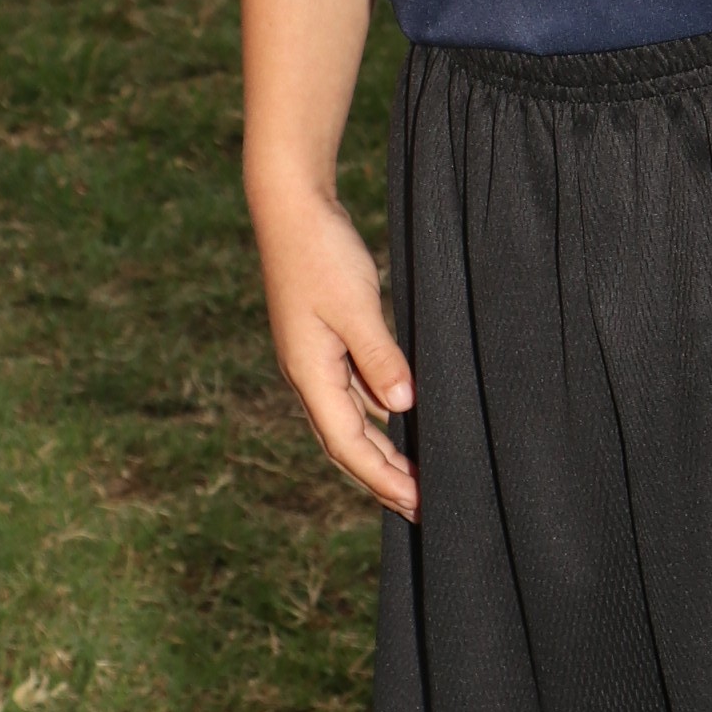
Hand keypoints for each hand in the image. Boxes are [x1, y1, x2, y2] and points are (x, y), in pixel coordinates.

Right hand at [252, 190, 419, 517]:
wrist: (290, 206)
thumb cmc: (320, 251)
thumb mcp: (355, 305)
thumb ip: (379, 358)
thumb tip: (402, 409)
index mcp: (309, 373)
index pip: (348, 445)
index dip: (382, 478)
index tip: (417, 502)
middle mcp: (308, 374)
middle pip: (346, 443)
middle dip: (382, 477)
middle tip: (421, 506)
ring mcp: (315, 358)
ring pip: (350, 420)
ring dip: (381, 449)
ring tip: (416, 475)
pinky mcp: (325, 339)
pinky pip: (353, 391)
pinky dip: (378, 413)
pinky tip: (402, 417)